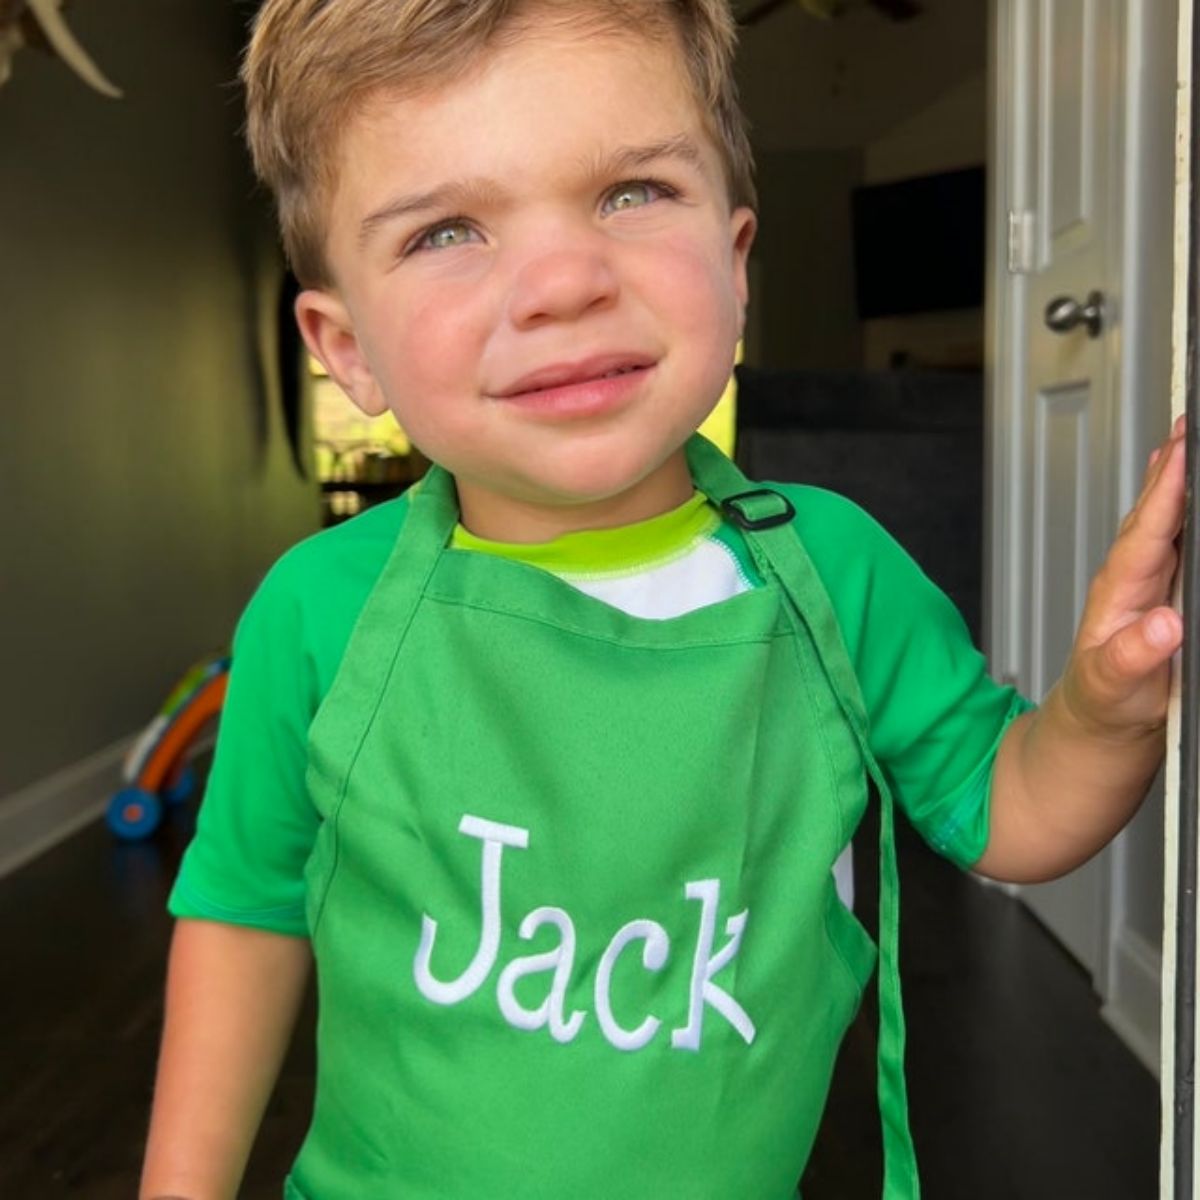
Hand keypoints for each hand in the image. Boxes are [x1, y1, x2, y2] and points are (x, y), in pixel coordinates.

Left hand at [1060, 413, 1185, 740]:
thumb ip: (1131, 657)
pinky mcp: (1167, 593)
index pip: (1144, 535)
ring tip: (1190, 437)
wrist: (1097, 723)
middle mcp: (1131, 579)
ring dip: (1178, 480)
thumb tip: (1163, 624)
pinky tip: (1192, 492)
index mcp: (1118, 594)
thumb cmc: (1101, 703)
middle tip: (1191, 421)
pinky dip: (1187, 512)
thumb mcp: (1112, 687)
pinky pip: (1180, 542)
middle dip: (1172, 467)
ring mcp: (1148, 583)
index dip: (1165, 495)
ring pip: (1165, 522)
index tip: (1181, 453)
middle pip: (1153, 514)